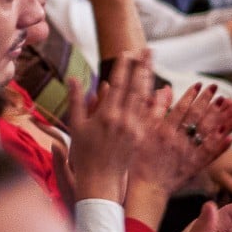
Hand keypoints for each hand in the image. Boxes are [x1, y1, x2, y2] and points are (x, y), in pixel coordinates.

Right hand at [68, 51, 153, 202]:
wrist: (100, 182)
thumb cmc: (83, 155)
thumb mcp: (76, 126)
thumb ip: (76, 100)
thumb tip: (73, 78)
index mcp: (106, 116)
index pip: (118, 84)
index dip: (123, 67)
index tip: (127, 51)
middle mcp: (124, 120)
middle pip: (136, 87)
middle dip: (142, 66)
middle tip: (148, 49)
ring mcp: (135, 129)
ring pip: (145, 98)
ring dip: (149, 78)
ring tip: (152, 62)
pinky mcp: (141, 137)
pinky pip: (150, 114)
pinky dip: (154, 99)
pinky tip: (158, 88)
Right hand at [130, 83, 231, 196]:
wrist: (144, 190)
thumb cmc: (137, 162)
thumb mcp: (139, 132)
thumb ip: (152, 110)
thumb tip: (164, 90)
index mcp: (162, 132)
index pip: (181, 109)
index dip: (192, 96)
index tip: (201, 84)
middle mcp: (177, 141)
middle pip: (197, 118)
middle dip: (208, 101)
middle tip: (218, 89)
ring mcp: (188, 155)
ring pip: (208, 133)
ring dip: (223, 119)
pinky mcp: (194, 168)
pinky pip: (211, 155)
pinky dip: (221, 146)